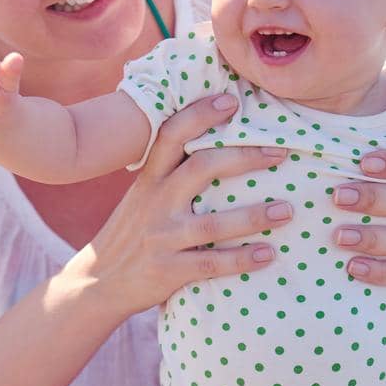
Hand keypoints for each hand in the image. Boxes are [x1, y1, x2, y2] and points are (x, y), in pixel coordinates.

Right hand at [85, 96, 293, 316]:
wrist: (97, 283)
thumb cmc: (130, 236)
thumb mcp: (141, 198)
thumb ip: (170, 176)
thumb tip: (215, 150)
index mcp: (149, 181)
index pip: (171, 135)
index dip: (199, 114)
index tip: (231, 101)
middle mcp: (155, 203)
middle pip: (201, 168)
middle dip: (245, 157)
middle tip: (281, 153)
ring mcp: (162, 238)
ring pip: (212, 223)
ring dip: (254, 216)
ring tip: (288, 210)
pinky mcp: (168, 271)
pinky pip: (211, 264)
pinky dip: (242, 260)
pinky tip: (268, 254)